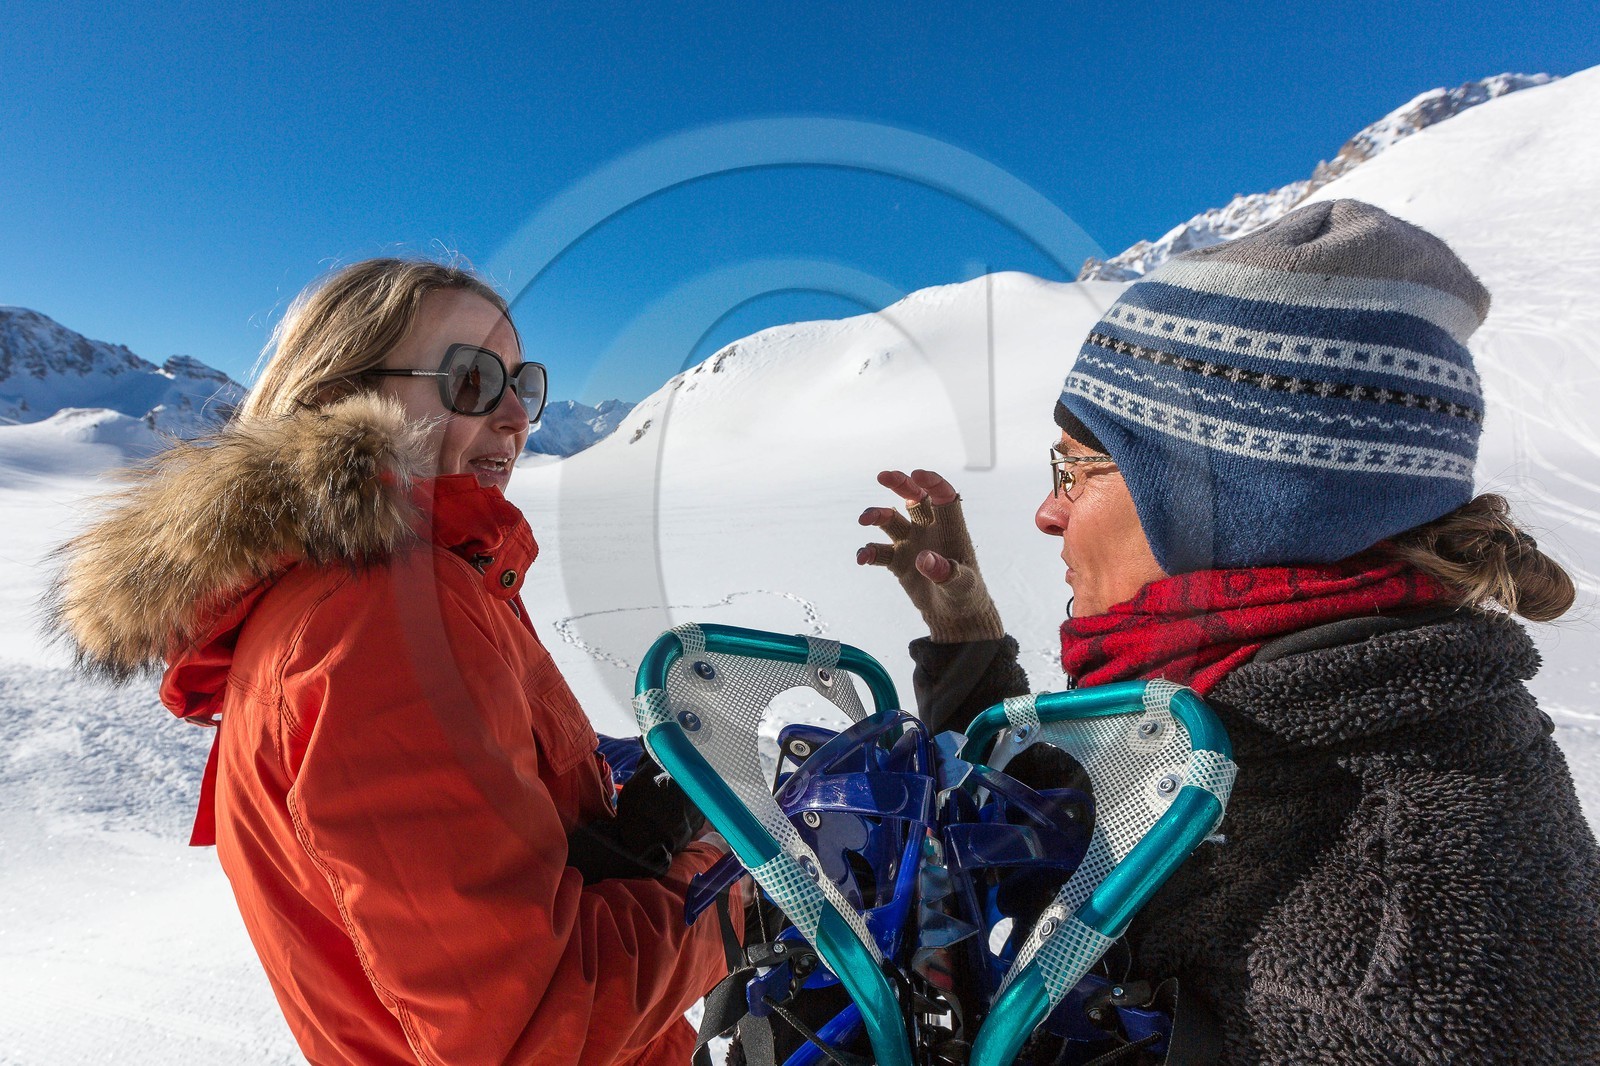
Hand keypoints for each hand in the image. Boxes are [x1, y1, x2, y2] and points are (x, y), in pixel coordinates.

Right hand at [856, 469, 1003, 642]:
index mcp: (951, 528)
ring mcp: (912, 544)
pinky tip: (862, 559)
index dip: (932, 482)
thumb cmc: (966, 595)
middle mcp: (930, 530)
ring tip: (864, 520)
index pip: (943, 497)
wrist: (955, 616)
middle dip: (899, 484)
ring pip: (891, 519)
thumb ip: (945, 572)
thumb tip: (924, 558)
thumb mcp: (962, 585)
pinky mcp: (899, 561)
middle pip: (914, 498)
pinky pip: (879, 551)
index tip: (917, 475)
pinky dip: (868, 552)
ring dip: (877, 515)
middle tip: (882, 476)